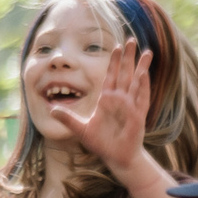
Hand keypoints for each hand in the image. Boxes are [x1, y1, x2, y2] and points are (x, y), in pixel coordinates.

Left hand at [52, 40, 153, 173]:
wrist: (116, 157)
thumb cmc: (101, 143)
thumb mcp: (81, 129)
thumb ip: (67, 118)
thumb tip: (51, 110)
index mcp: (107, 100)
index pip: (111, 76)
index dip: (113, 62)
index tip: (115, 46)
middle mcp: (120, 99)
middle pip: (124, 73)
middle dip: (127, 57)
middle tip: (130, 39)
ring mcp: (130, 106)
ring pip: (136, 82)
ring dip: (141, 67)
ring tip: (147, 51)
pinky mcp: (137, 116)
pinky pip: (141, 98)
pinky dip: (143, 86)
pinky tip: (144, 74)